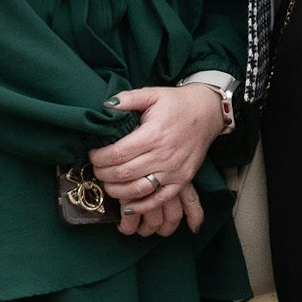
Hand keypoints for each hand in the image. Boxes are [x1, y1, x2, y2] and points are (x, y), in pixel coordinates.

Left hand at [89, 85, 222, 227]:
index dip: (99, 158)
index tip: (92, 155)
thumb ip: (128, 99)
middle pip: (123, 173)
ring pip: (138, 190)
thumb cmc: (177, 103)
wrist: (208, 112)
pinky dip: (141, 206)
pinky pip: (159, 200)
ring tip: (108, 183)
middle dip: (103, 174)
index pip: (117, 154)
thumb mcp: (153, 94)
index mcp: (153, 134)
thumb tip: (106, 106)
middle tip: (96, 169)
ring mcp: (174, 171)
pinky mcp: (182, 180)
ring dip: (117, 191)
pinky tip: (128, 205)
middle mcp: (163, 155)